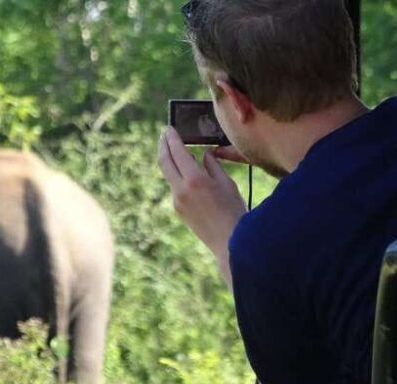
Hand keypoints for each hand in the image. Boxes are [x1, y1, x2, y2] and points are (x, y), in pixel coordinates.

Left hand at [157, 127, 246, 288]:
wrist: (228, 242)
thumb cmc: (234, 210)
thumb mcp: (226, 183)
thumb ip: (212, 165)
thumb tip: (203, 154)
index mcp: (195, 179)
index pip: (177, 152)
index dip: (172, 138)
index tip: (169, 128)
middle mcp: (181, 189)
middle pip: (164, 161)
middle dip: (163, 145)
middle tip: (164, 134)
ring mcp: (177, 200)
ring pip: (168, 174)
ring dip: (168, 160)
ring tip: (171, 149)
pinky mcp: (177, 209)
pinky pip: (174, 187)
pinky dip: (176, 175)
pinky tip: (183, 171)